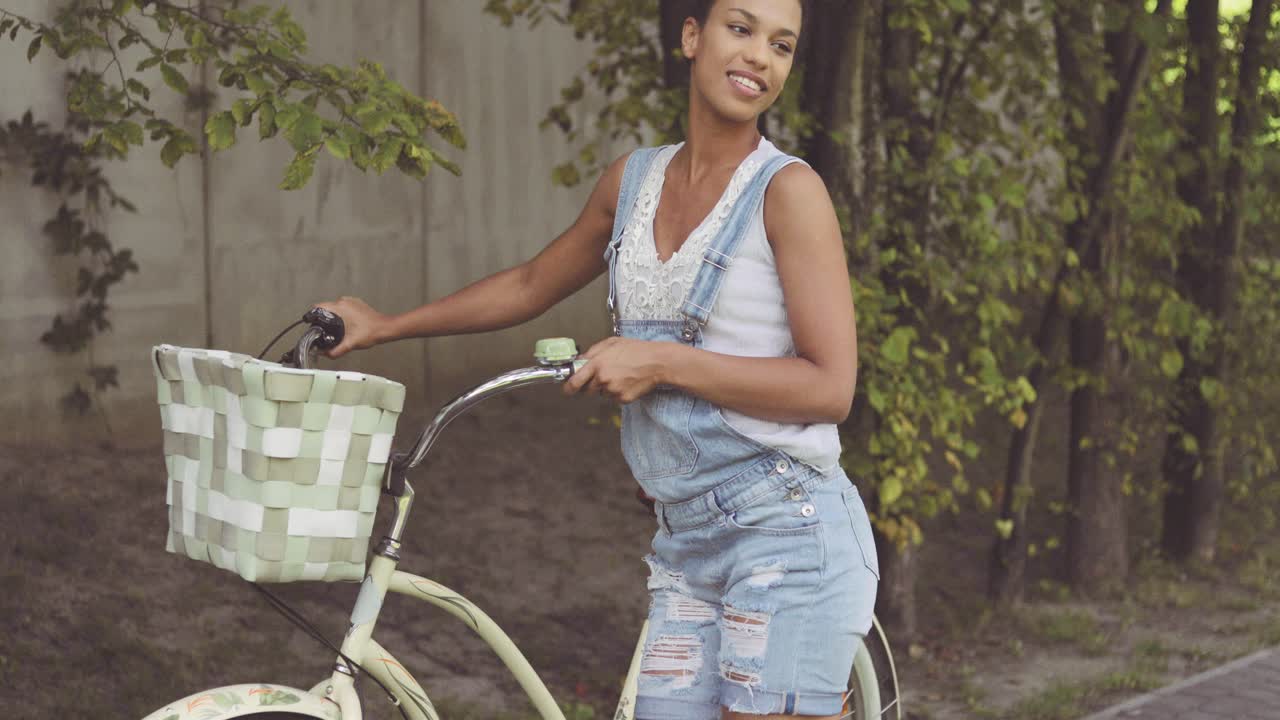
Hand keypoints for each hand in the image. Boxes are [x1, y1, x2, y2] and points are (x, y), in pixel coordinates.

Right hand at [312, 296, 390, 357]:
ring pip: (335, 307)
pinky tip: (345, 324)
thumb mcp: (350, 344)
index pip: (317, 307)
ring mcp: (352, 301)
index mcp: (340, 307)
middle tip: (324, 329)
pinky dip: (341, 315)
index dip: (312, 316)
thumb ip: (335, 351)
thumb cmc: (371, 332)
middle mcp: (345, 301)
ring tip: (335, 328)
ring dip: (333, 316)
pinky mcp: (357, 304)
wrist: (385, 328)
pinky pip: (343, 307)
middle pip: (325, 307)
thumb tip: (325, 354)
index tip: (312, 323)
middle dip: (323, 318)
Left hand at [562, 337, 676, 402]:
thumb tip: (579, 361)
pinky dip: (618, 392)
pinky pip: (614, 398)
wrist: (656, 362)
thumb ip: (592, 352)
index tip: (567, 389)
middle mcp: (603, 379)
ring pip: (602, 394)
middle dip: (591, 385)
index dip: (568, 388)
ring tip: (620, 375)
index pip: (575, 382)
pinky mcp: (622, 399)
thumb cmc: (636, 350)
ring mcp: (613, 391)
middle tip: (604, 376)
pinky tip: (627, 381)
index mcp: (597, 364)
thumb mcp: (611, 343)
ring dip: (606, 388)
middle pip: (587, 390)